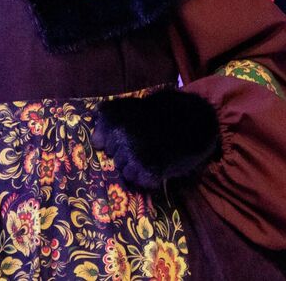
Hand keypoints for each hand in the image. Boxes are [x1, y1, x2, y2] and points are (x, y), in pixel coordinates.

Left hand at [91, 87, 221, 188]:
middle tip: (144, 144)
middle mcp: (119, 138)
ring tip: (152, 154)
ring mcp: (133, 156)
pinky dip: (147, 177)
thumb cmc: (161, 112)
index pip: (98, 141)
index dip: (109, 141)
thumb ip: (109, 114)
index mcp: (112, 119)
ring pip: (124, 171)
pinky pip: (139, 181)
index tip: (121, 138)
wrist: (192, 122)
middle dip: (125, 153)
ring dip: (135, 167)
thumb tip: (93, 127)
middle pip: (113, 157)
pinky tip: (158, 164)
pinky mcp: (148, 171)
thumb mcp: (131, 104)